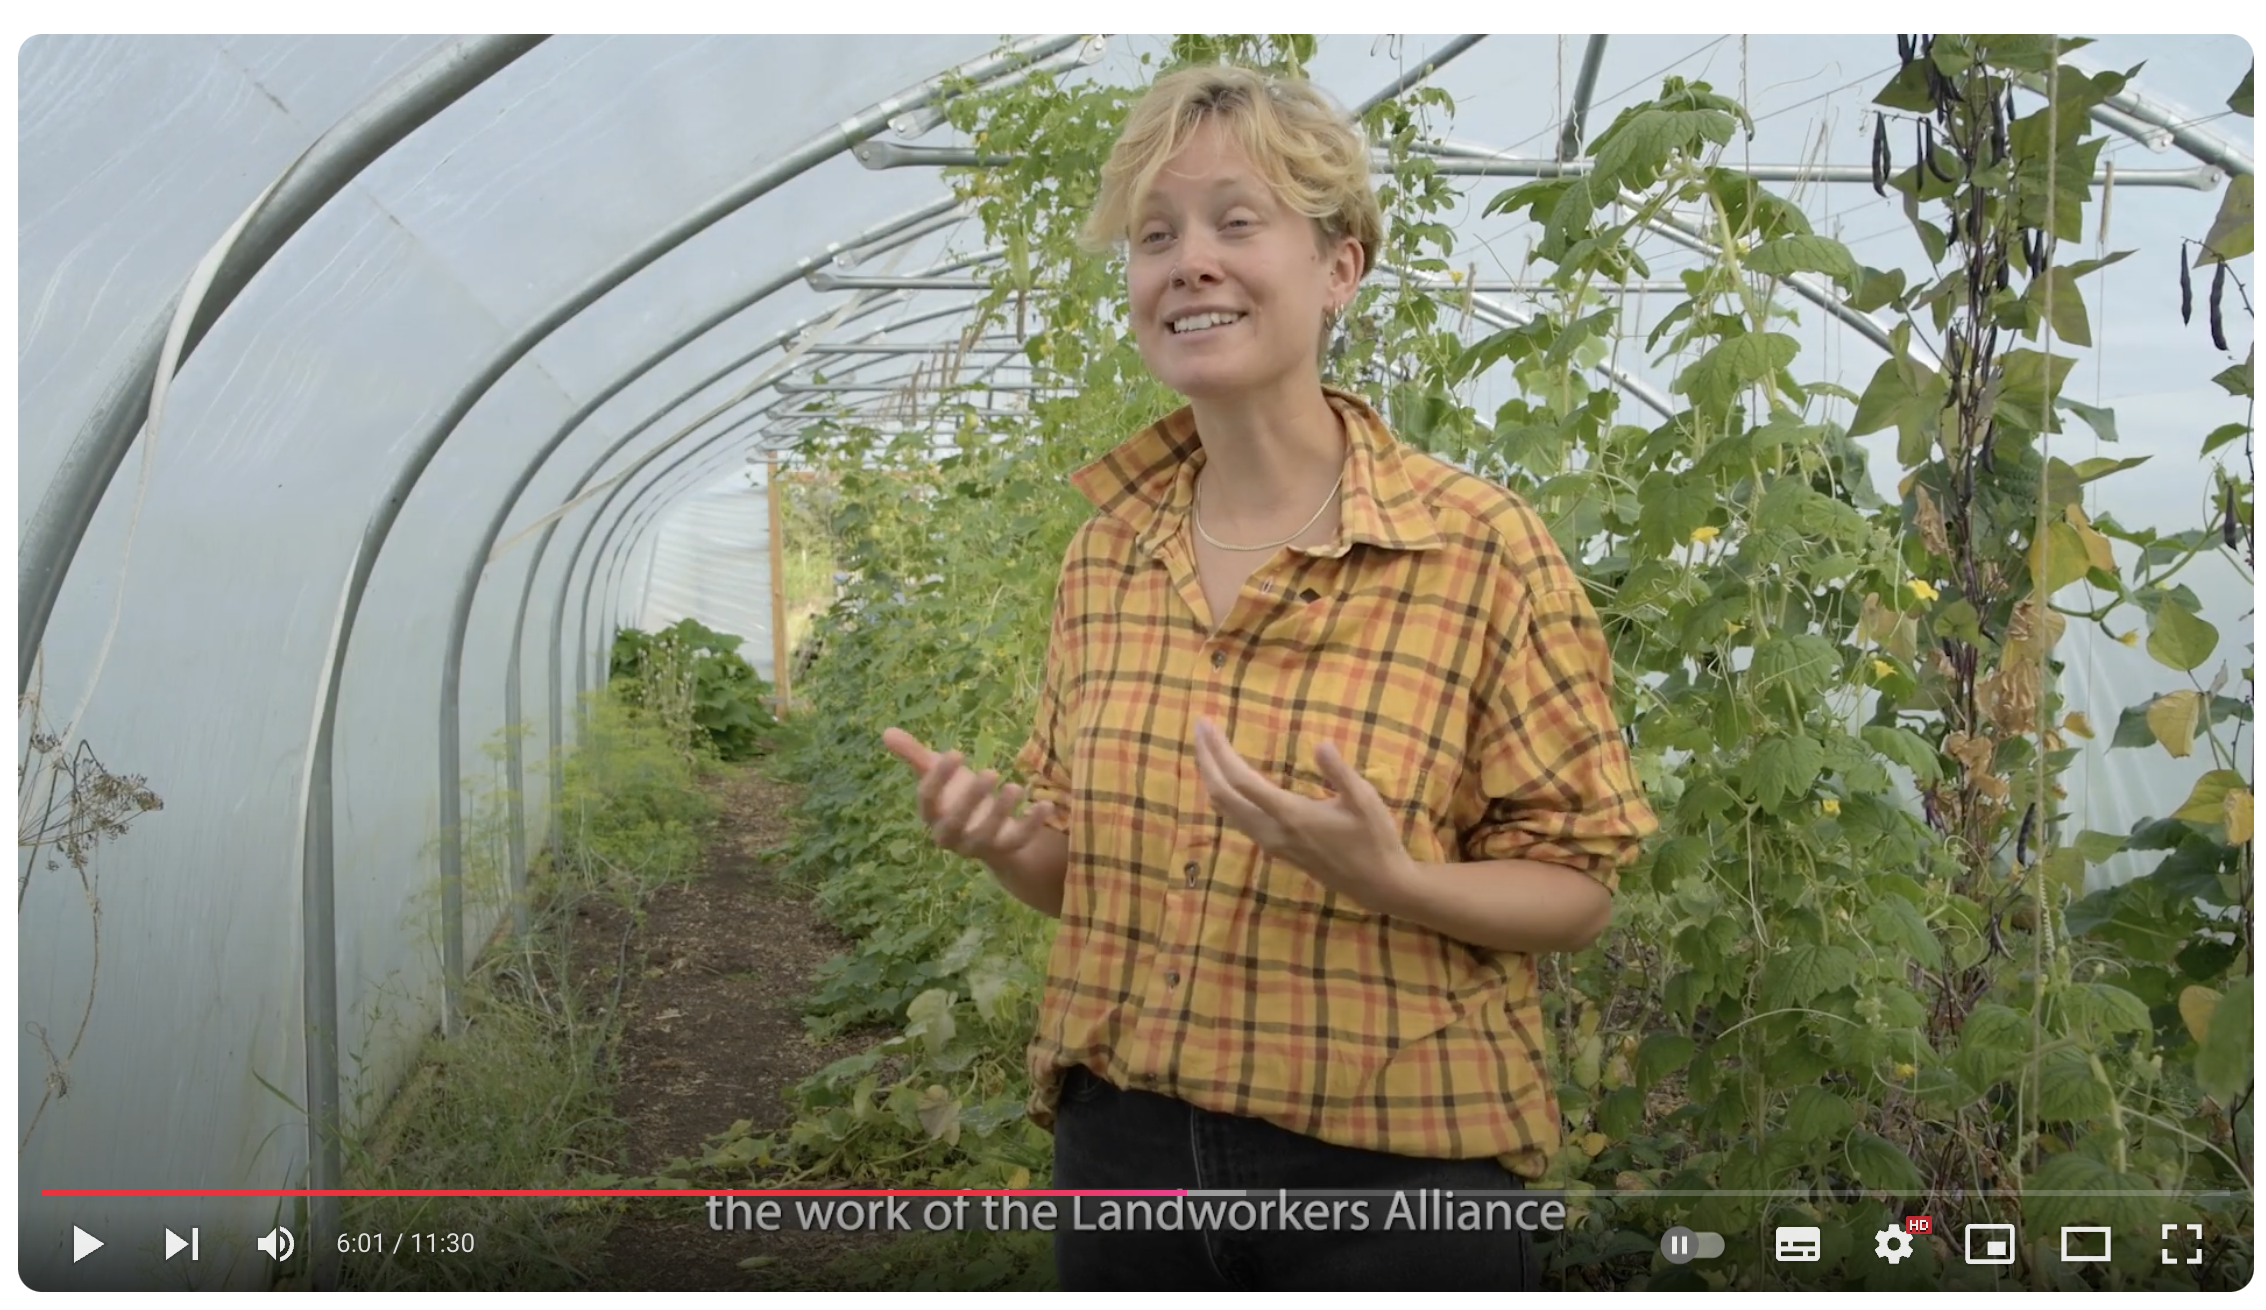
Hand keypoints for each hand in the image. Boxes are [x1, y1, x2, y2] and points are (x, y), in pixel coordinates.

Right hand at [881, 727, 1059, 869]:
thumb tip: (886, 731)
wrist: (988, 833)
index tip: (957, 753)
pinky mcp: (1005, 850)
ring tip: (1016, 787)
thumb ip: (914, 754)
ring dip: (1001, 813)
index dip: (939, 778)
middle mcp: (950, 836)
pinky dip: (1031, 825)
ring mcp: (977, 847)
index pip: (927, 800)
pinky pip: (1017, 842)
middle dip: (971, 799)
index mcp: (932, 815)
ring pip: (985, 837)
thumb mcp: (939, 773)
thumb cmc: (958, 797)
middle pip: (955, 822)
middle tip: (990, 772)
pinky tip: (1045, 804)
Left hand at [1190, 717, 1416, 913]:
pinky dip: (1224, 795)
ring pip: (1226, 810)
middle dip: (1207, 760)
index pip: (1241, 781)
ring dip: (1212, 778)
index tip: (1207, 724)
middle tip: (1199, 728)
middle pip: (1223, 794)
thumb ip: (1340, 772)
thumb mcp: (1364, 800)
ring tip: (1206, 749)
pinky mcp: (1275, 848)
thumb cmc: (1374, 839)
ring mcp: (1271, 843)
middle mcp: (1272, 831)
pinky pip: (1237, 819)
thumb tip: (1320, 743)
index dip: (1219, 752)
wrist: (1377, 884)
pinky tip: (1224, 782)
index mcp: (1292, 815)